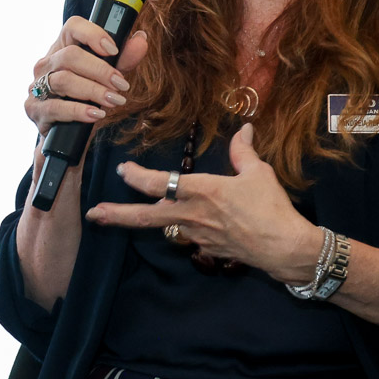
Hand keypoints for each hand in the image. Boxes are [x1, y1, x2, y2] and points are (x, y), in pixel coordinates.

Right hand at [25, 18, 147, 137]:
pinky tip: (96, 114)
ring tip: (114, 101)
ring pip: (63, 80)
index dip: (93, 34)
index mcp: (63, 48)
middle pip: (70, 56)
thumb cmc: (85, 99)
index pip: (73, 26)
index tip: (113, 50)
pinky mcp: (35, 109)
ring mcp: (37, 86)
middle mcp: (46, 64)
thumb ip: (123, 60)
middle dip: (100, 70)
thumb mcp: (107, 78)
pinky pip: (55, 107)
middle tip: (122, 85)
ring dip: (93, 90)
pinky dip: (78, 111)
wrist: (66, 135)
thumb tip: (141, 40)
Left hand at [85, 123, 321, 282]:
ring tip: (127, 214)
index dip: (137, 176)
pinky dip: (179, 226)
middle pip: (146, 216)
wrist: (284, 248)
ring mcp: (197, 235)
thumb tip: (243, 129)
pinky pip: (186, 234)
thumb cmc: (271, 208)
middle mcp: (192, 215)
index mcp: (202, 191)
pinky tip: (184, 221)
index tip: (123, 170)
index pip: (160, 183)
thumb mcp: (258, 173)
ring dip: (149, 218)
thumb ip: (243, 152)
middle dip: (117, 215)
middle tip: (93, 213)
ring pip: (165, 225)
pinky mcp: (207, 248)